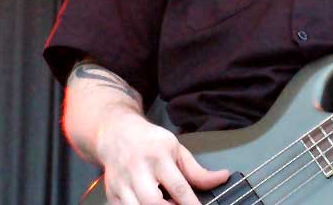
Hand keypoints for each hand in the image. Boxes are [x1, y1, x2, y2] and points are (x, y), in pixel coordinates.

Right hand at [96, 110, 229, 204]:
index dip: (191, 203)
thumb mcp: (177, 150)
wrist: (117, 134)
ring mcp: (121, 184)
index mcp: (159, 157)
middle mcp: (138, 170)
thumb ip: (197, 170)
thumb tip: (222, 178)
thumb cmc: (151, 142)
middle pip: (152, 201)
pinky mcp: (111, 194)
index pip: (178, 186)